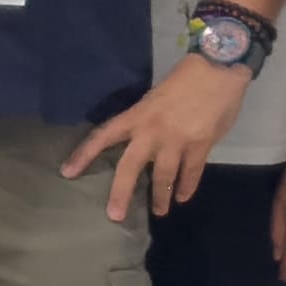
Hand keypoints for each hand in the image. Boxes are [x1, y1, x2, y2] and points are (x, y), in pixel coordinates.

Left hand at [65, 55, 236, 220]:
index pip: (103, 136)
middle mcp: (152, 132)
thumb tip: (144, 140)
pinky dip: (186, 187)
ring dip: (161, 197)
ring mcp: (177, 141)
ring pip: (163, 177)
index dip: (84, 155)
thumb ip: (148, 119)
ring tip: (160, 211)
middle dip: (121, 193)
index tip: (67, 173)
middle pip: (130, 167)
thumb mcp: (156, 96)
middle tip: (114, 216)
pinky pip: (191, 173)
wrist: (218, 69)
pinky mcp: (200, 146)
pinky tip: (183, 197)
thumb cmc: (186, 78)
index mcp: (137, 115)